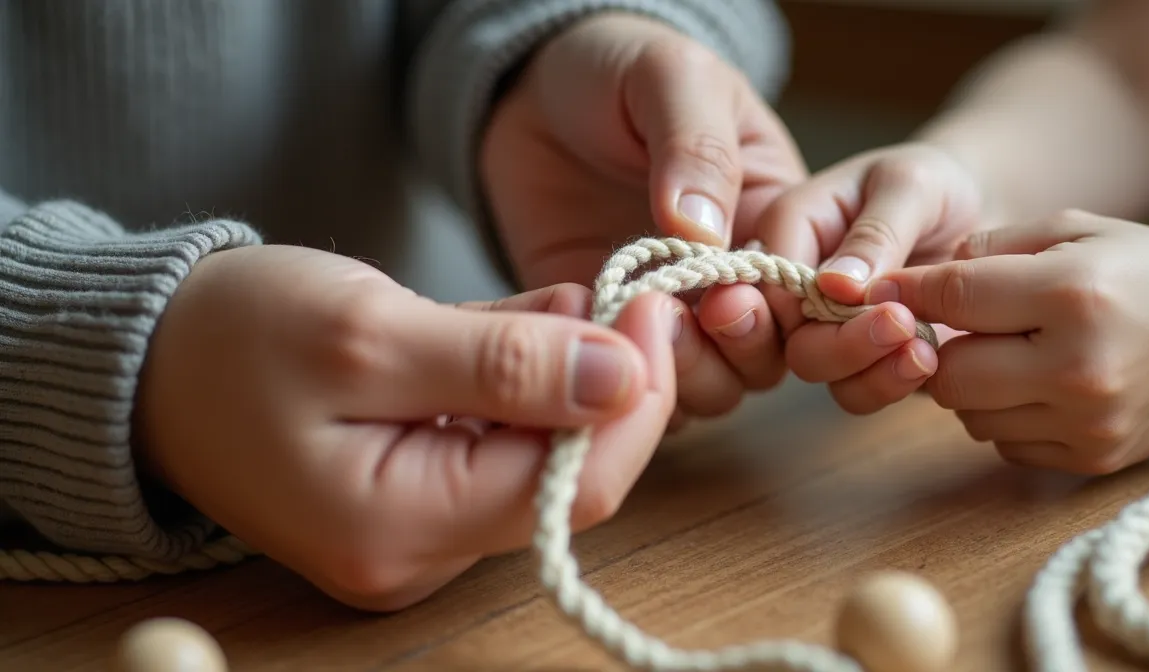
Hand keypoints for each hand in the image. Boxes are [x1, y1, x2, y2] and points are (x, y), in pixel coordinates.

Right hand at [134, 245, 678, 610]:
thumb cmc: (233, 340)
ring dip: (573, 379)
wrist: (146, 361)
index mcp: (398, 529)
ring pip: (539, 460)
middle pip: (565, 481)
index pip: (572, 488)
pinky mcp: (413, 497)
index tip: (657, 306)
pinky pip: (499, 449)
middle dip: (613, 386)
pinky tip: (530, 327)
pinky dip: (528, 387)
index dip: (636, 399)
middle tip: (624, 293)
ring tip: (569, 301)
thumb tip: (622, 376)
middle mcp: (415, 553)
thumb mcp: (372, 333)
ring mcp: (414, 531)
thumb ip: (504, 363)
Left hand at [481, 11, 808, 427]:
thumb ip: (696, 146)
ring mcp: (673, 313)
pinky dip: (624, 383)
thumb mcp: (671, 77)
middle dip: (743, 348)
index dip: (788, 306)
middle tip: (701, 315)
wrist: (526, 89)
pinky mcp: (609, 334)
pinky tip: (595, 337)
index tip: (738, 295)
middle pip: (768, 355)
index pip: (808, 289)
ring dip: (689, 372)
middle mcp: (732, 279)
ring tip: (645, 323)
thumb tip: (704, 231)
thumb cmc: (617, 68)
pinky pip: (634, 389)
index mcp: (776, 218)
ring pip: (711, 386)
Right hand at [755, 143, 981, 413]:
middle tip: (899, 322)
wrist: (981, 211)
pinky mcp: (863, 358)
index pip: (768, 280)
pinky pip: (858, 389)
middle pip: (786, 337)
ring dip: (867, 370)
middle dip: (839, 343)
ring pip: (819, 370)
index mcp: (791, 228)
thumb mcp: (911, 185)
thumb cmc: (936, 184)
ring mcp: (827, 326)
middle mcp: (797, 284)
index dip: (796, 303)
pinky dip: (890, 383)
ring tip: (922, 347)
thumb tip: (832, 286)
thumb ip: (874, 232)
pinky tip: (927, 359)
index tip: (852, 301)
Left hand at [883, 209, 1148, 473]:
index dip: (907, 293)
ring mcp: (1085, 422)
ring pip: (968, 416)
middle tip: (960, 327)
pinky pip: (1002, 444)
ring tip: (1009, 352)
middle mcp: (1078, 367)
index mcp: (1073, 295)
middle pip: (950, 374)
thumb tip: (911, 279)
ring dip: (970, 385)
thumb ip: (992, 248)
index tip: (879, 290)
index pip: (954, 299)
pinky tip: (1036, 385)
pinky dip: (1003, 416)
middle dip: (940, 349)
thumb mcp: (1077, 228)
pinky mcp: (1090, 459)